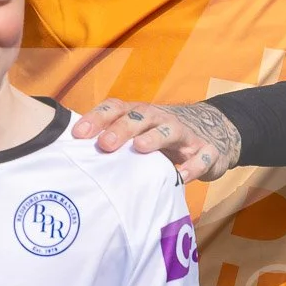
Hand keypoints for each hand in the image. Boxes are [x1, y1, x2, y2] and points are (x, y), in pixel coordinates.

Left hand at [72, 99, 240, 182]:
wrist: (211, 133)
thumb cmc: (160, 138)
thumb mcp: (137, 137)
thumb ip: (113, 144)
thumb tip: (73, 160)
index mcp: (139, 114)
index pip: (115, 109)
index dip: (96, 118)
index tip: (78, 135)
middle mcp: (161, 119)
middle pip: (140, 115)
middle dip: (122, 128)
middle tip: (105, 144)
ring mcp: (186, 134)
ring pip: (171, 129)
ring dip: (155, 137)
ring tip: (140, 148)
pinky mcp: (208, 150)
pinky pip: (203, 156)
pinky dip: (194, 165)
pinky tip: (183, 176)